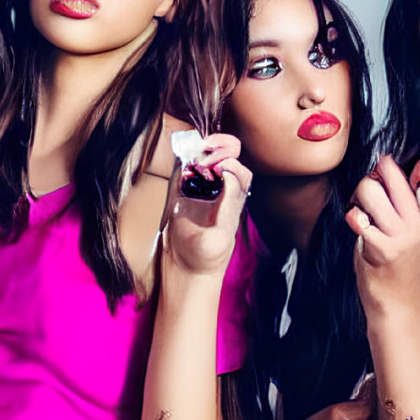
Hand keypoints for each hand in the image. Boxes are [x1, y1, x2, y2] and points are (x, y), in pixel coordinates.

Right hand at [164, 133, 251, 277]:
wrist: (184, 270)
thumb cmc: (206, 258)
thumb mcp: (220, 235)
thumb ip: (227, 207)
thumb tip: (229, 174)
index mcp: (232, 202)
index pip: (239, 172)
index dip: (231, 162)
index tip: (218, 165)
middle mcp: (218, 194)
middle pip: (227, 160)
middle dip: (221, 149)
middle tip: (207, 151)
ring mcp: (199, 193)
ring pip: (207, 163)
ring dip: (204, 152)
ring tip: (197, 153)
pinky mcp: (179, 195)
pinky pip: (185, 171)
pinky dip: (186, 160)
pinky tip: (185, 159)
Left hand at [344, 155, 419, 312]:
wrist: (397, 300)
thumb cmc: (400, 263)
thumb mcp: (415, 231)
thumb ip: (409, 204)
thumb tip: (388, 168)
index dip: (412, 166)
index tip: (395, 167)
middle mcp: (419, 224)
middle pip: (394, 178)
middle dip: (376, 175)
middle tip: (370, 186)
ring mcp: (402, 236)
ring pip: (372, 192)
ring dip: (359, 195)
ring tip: (361, 209)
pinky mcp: (382, 248)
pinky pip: (359, 218)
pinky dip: (353, 217)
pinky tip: (356, 223)